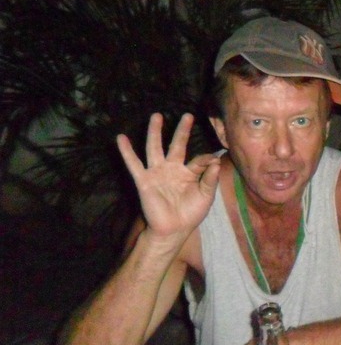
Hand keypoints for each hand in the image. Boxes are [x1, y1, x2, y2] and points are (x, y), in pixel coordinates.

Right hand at [118, 113, 220, 240]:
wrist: (174, 229)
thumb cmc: (190, 213)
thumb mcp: (205, 196)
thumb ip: (210, 178)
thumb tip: (216, 161)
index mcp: (188, 173)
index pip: (199, 160)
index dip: (207, 159)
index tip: (215, 158)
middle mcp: (172, 169)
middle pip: (177, 145)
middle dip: (182, 131)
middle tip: (187, 115)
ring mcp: (158, 173)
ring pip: (155, 148)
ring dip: (155, 132)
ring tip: (156, 116)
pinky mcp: (145, 181)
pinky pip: (134, 164)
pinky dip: (127, 151)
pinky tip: (121, 138)